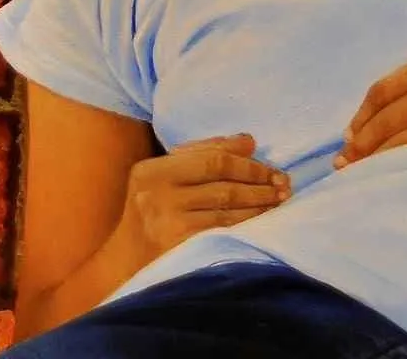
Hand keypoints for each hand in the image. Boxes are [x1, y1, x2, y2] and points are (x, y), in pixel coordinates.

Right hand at [121, 133, 290, 263]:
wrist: (123, 264)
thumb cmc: (150, 213)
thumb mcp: (164, 178)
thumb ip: (203, 155)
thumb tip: (248, 141)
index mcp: (151, 171)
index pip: (210, 158)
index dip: (245, 162)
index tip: (269, 164)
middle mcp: (156, 195)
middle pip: (221, 182)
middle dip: (258, 180)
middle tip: (283, 182)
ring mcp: (167, 224)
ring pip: (226, 208)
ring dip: (259, 202)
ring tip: (280, 198)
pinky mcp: (179, 248)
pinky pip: (223, 230)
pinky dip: (247, 222)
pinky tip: (263, 218)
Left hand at [335, 49, 406, 168]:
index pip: (382, 90)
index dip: (362, 114)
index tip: (350, 133)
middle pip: (382, 116)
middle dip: (359, 141)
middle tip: (343, 162)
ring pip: (393, 137)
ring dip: (370, 157)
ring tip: (356, 175)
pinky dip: (395, 164)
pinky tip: (386, 176)